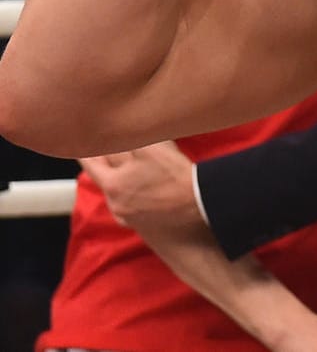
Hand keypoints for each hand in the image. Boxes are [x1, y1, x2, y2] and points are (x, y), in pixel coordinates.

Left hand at [80, 142, 201, 233]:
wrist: (198, 201)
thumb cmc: (173, 173)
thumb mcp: (149, 146)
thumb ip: (126, 139)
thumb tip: (114, 130)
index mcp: (112, 184)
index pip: (91, 165)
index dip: (85, 153)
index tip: (80, 145)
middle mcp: (115, 203)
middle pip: (104, 179)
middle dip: (103, 166)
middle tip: (101, 153)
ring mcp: (128, 216)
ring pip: (117, 193)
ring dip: (118, 181)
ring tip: (124, 171)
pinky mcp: (143, 223)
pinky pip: (130, 205)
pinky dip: (131, 195)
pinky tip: (140, 189)